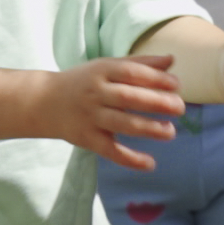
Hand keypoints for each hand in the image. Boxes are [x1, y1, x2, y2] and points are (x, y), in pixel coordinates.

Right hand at [45, 55, 185, 170]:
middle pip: (128, 98)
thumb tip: (172, 60)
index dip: (155, 78)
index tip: (176, 85)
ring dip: (148, 129)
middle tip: (180, 108)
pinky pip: (109, 150)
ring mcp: (90, 117)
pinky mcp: (86, 139)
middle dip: (156, 102)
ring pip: (121, 124)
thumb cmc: (84, 82)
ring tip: (170, 132)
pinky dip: (129, 159)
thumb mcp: (107, 66)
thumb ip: (139, 64)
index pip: (131, 73)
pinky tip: (150, 164)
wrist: (43, 102)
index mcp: (102, 71)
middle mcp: (95, 93)